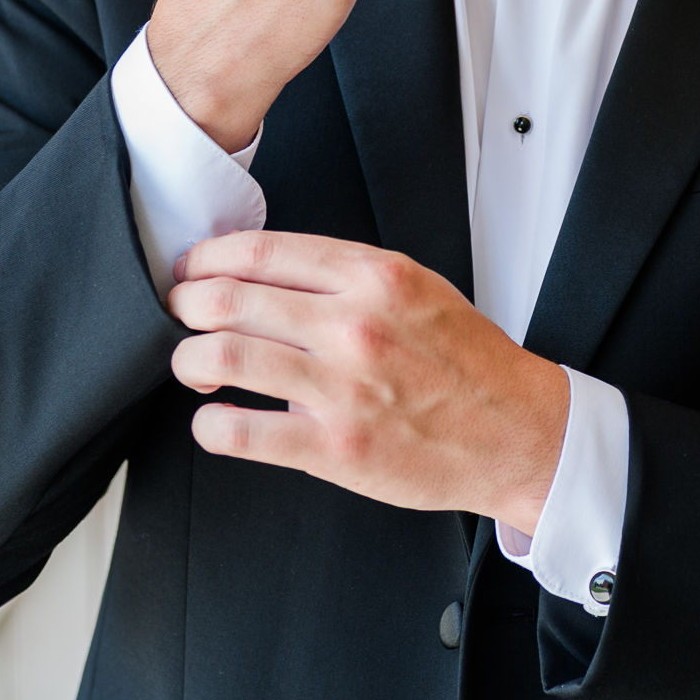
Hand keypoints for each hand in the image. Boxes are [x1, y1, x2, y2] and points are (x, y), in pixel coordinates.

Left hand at [167, 231, 568, 532]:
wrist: (518, 433)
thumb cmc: (470, 366)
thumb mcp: (419, 291)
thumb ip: (348, 277)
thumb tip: (270, 272)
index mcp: (375, 278)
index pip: (261, 251)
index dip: (208, 258)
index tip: (194, 270)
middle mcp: (355, 326)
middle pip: (228, 298)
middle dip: (186, 305)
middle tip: (182, 315)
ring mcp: (342, 388)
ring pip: (223, 357)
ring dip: (188, 360)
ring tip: (193, 367)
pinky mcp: (335, 447)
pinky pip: (241, 431)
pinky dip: (210, 424)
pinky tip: (215, 420)